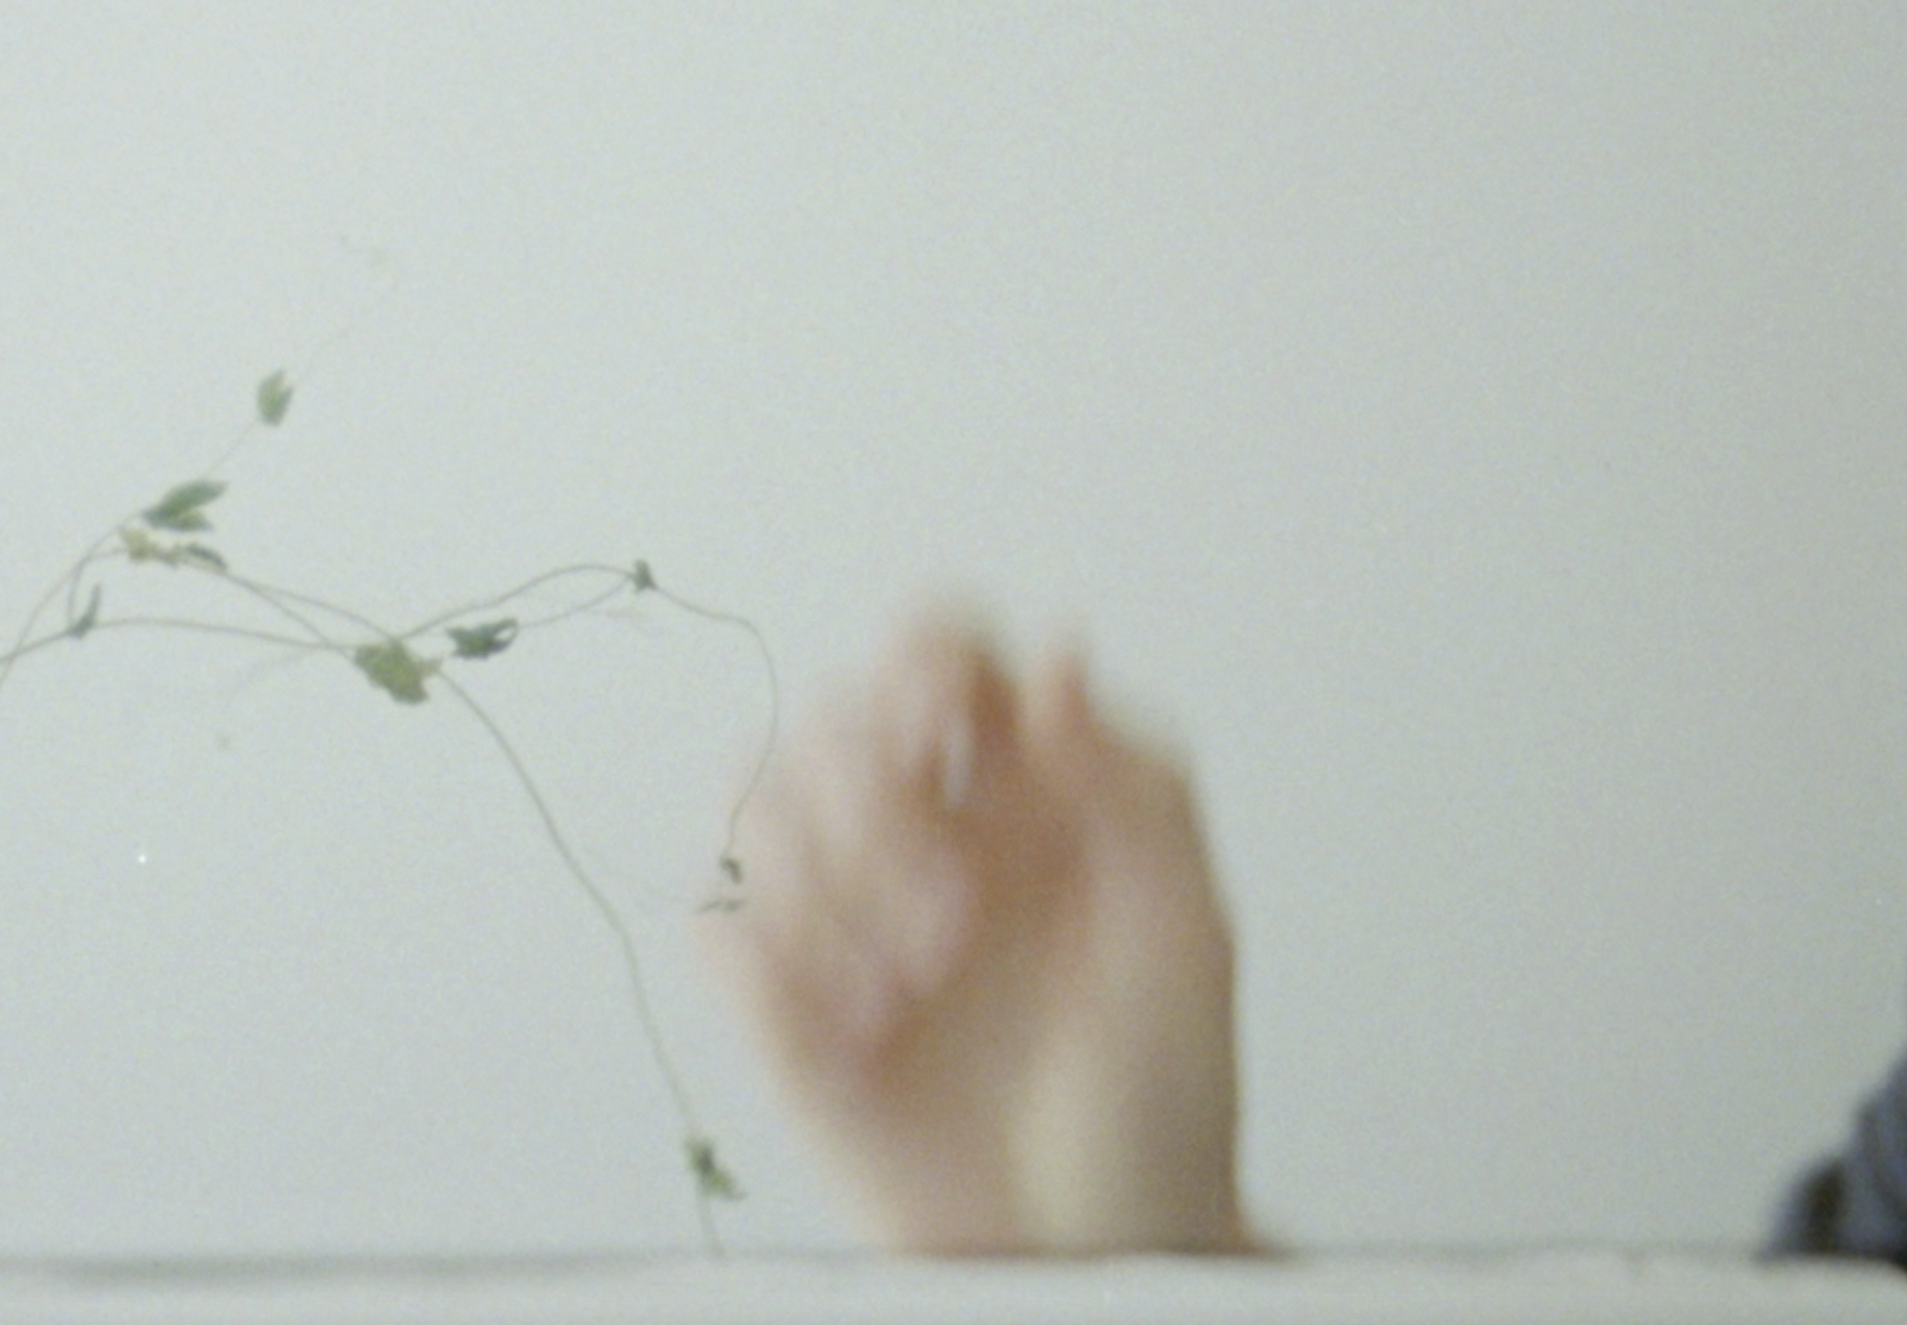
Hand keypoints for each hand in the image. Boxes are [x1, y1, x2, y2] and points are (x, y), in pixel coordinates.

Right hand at [705, 614, 1251, 1254]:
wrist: (1094, 1257)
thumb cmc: (1159, 1107)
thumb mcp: (1186, 938)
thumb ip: (1135, 786)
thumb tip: (1060, 656)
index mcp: (1022, 792)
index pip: (939, 649)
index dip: (920, 660)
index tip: (940, 729)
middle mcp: (924, 829)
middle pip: (834, 713)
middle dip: (875, 804)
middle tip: (952, 918)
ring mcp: (845, 909)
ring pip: (756, 796)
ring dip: (826, 889)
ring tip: (907, 996)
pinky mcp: (781, 997)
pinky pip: (719, 924)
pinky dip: (769, 966)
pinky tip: (854, 1032)